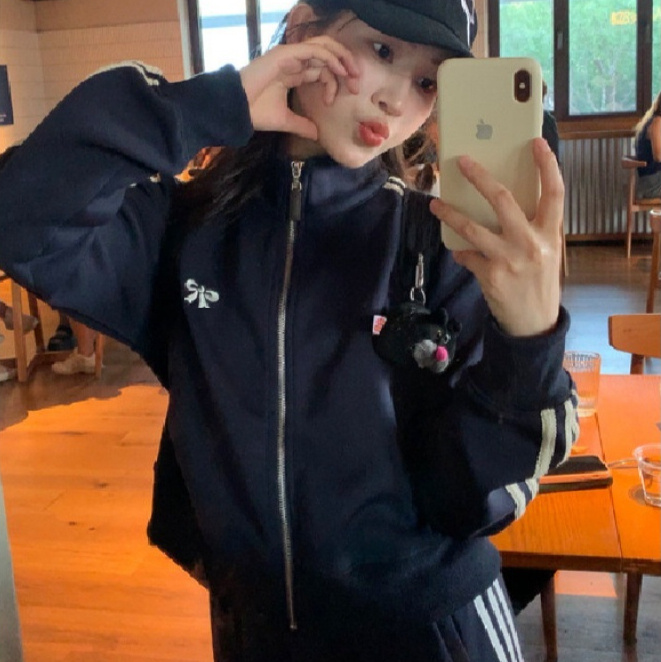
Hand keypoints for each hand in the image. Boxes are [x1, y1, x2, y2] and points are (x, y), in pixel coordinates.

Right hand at [239, 37, 359, 140]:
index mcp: (292, 73)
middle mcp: (293, 61)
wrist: (236, 110)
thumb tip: (317, 135)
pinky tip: (340, 70)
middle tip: (356, 84)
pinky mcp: (286, 54)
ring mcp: (290, 55)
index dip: (334, 82)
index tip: (337, 101)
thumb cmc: (255, 113)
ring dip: (341, 59)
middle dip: (345, 67)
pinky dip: (330, 57)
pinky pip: (314, 49)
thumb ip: (302, 126)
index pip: (320, 70)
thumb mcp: (285, 121)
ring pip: (323, 47)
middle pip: (326, 56)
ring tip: (353, 75)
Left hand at [430, 138, 564, 336]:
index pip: (554, 193)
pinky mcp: (490, 275)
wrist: (534, 322)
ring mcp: (509, 259)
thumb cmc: (539, 282)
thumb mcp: (546, 252)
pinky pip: (467, 256)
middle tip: (462, 162)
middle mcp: (531, 243)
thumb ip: (531, 229)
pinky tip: (459, 253)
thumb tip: (499, 204)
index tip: (536, 143)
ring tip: (434, 204)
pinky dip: (461, 253)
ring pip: (472, 228)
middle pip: (503, 200)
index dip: (547, 166)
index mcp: (550, 234)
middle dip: (480, 177)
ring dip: (450, 213)